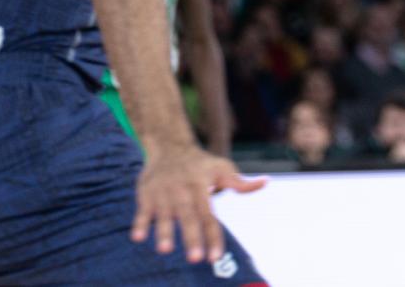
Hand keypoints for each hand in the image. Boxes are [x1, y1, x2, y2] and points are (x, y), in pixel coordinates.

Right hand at [131, 145, 265, 262]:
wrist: (169, 145)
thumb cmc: (201, 163)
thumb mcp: (222, 168)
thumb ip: (240, 182)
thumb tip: (265, 182)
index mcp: (201, 186)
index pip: (209, 215)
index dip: (213, 237)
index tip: (216, 258)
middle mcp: (182, 190)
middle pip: (188, 216)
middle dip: (191, 237)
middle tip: (195, 259)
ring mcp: (163, 192)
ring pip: (164, 214)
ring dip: (164, 232)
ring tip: (165, 250)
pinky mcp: (146, 193)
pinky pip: (142, 210)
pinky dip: (140, 223)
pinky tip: (138, 238)